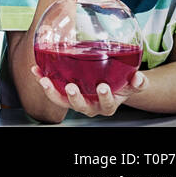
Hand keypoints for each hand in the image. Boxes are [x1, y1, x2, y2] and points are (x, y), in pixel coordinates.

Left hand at [32, 65, 147, 116]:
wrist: (110, 84)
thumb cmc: (120, 84)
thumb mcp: (131, 84)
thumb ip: (138, 82)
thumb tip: (139, 77)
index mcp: (107, 104)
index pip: (107, 104)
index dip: (105, 97)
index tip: (103, 87)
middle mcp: (90, 105)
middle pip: (82, 106)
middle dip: (76, 98)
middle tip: (72, 87)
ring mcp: (75, 100)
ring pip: (62, 100)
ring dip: (52, 91)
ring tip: (45, 80)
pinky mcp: (62, 93)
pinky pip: (51, 88)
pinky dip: (42, 79)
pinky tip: (36, 70)